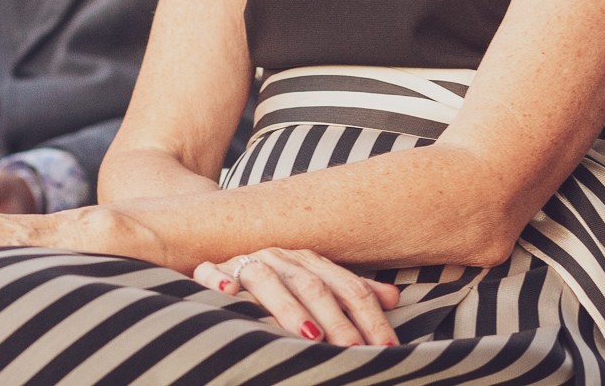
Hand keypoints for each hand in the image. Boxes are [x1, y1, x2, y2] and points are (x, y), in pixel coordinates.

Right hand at [192, 248, 401, 346]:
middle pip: (312, 286)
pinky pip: (211, 273)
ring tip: (310, 334)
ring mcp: (245, 262)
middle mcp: (280, 259)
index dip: (370, 316)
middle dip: (336, 321)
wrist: (217, 252)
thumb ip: (350, 292)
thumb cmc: (275, 286)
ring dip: (288, 307)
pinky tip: (230, 293)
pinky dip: (219, 281)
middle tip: (353, 352)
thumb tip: (394, 297)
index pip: (348, 287)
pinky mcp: (210, 271)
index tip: (388, 348)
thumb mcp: (315, 286)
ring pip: (267, 280)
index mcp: (309, 262)